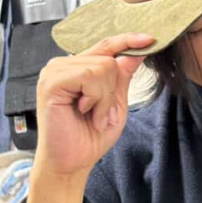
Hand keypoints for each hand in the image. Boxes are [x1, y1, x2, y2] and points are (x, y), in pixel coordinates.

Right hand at [35, 32, 154, 177]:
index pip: (105, 45)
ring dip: (104, 98)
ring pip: (102, 66)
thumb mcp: (114, 104)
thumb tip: (137, 52)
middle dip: (112, 90)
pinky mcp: (51, 82)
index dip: (127, 40)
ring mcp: (55, 71)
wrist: (72, 162)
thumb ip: (122, 78)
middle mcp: (63, 65)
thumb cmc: (89, 137)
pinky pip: (89, 76)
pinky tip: (86, 112)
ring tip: (93, 116)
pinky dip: (96, 99)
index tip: (150, 40)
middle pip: (108, 58)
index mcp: (77, 68)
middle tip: (100, 114)